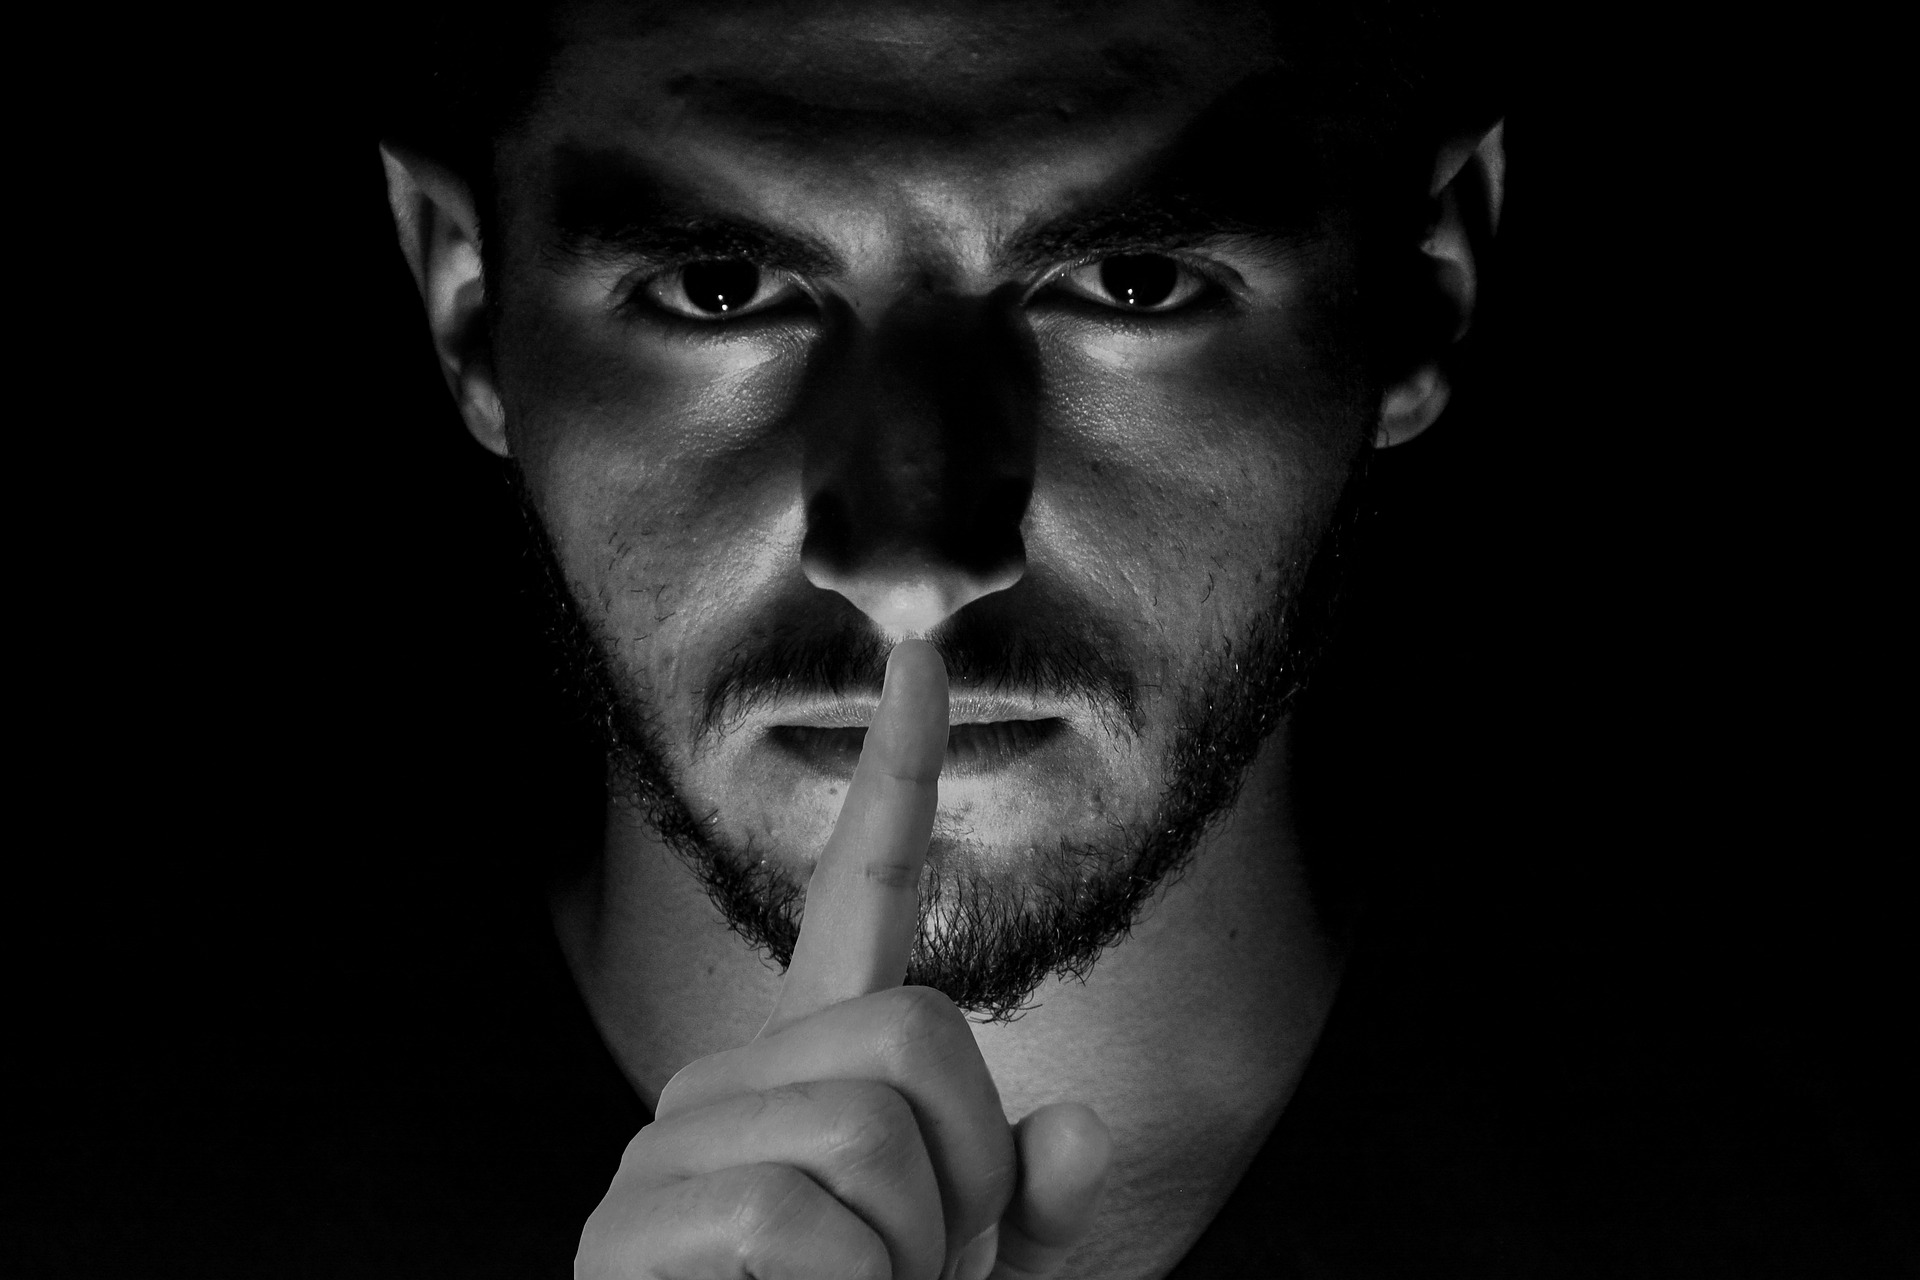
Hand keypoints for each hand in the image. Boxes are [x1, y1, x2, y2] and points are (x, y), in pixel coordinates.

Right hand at [575, 639, 1111, 1278]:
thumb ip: (1033, 1211)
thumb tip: (1081, 1130)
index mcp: (819, 1077)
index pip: (859, 897)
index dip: (899, 779)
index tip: (922, 657)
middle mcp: (730, 1084)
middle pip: (914, 1034)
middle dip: (963, 1178)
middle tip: (914, 1276)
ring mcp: (667, 1154)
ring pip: (869, 1130)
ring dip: (909, 1260)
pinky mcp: (622, 1239)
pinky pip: (792, 1221)